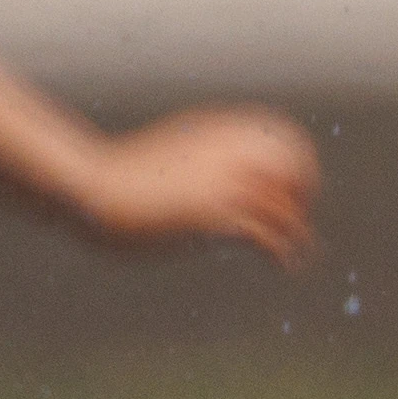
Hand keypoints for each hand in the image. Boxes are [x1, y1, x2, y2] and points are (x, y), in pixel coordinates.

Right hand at [88, 107, 320, 262]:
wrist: (92, 187)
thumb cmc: (121, 176)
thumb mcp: (169, 151)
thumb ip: (199, 155)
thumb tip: (215, 170)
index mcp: (219, 131)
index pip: (285, 137)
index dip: (299, 163)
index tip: (293, 190)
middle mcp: (229, 152)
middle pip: (297, 167)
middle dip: (305, 193)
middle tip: (298, 218)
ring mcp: (223, 183)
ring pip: (287, 208)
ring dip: (299, 234)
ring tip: (300, 255)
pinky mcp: (215, 216)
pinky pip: (270, 237)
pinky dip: (285, 255)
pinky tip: (284, 267)